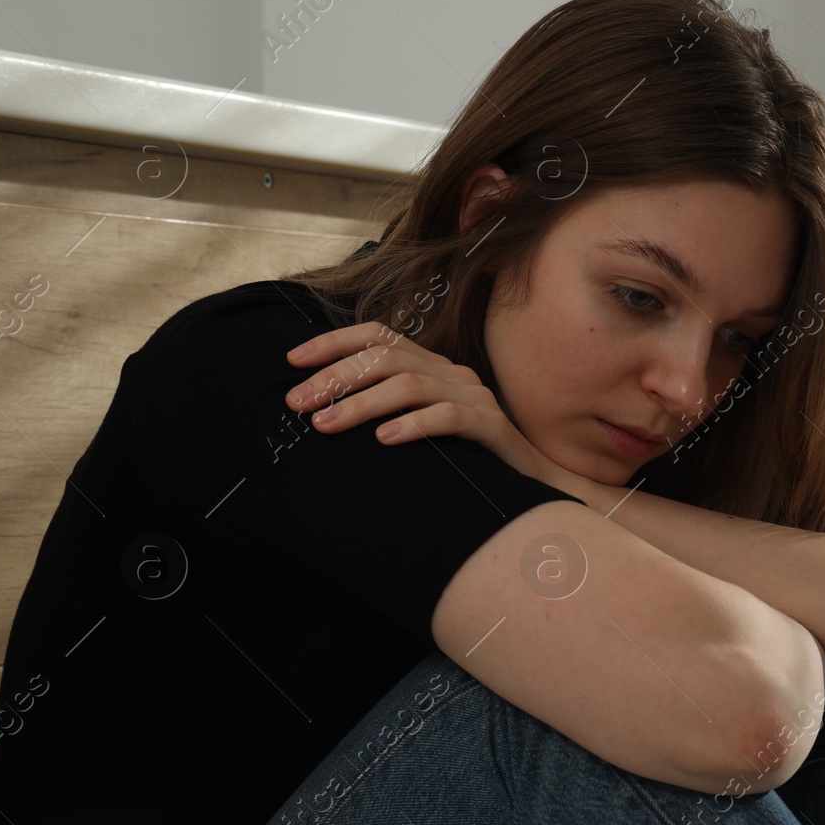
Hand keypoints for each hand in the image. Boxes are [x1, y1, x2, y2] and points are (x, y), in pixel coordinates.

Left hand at [282, 321, 582, 495]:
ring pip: (410, 384)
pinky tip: (384, 441)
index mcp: (433, 367)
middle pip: (388, 358)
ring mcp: (474, 398)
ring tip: (325, 426)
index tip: (292, 361)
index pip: (380, 336)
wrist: (532, 488)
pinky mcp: (492, 427)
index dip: (334, 342)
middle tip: (297, 403)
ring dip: (361, 404)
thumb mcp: (420, 430)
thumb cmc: (466, 463)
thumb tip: (323, 412)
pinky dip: (413, 425)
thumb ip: (387, 413)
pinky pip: (448, 418)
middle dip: (336, 377)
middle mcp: (452, 374)